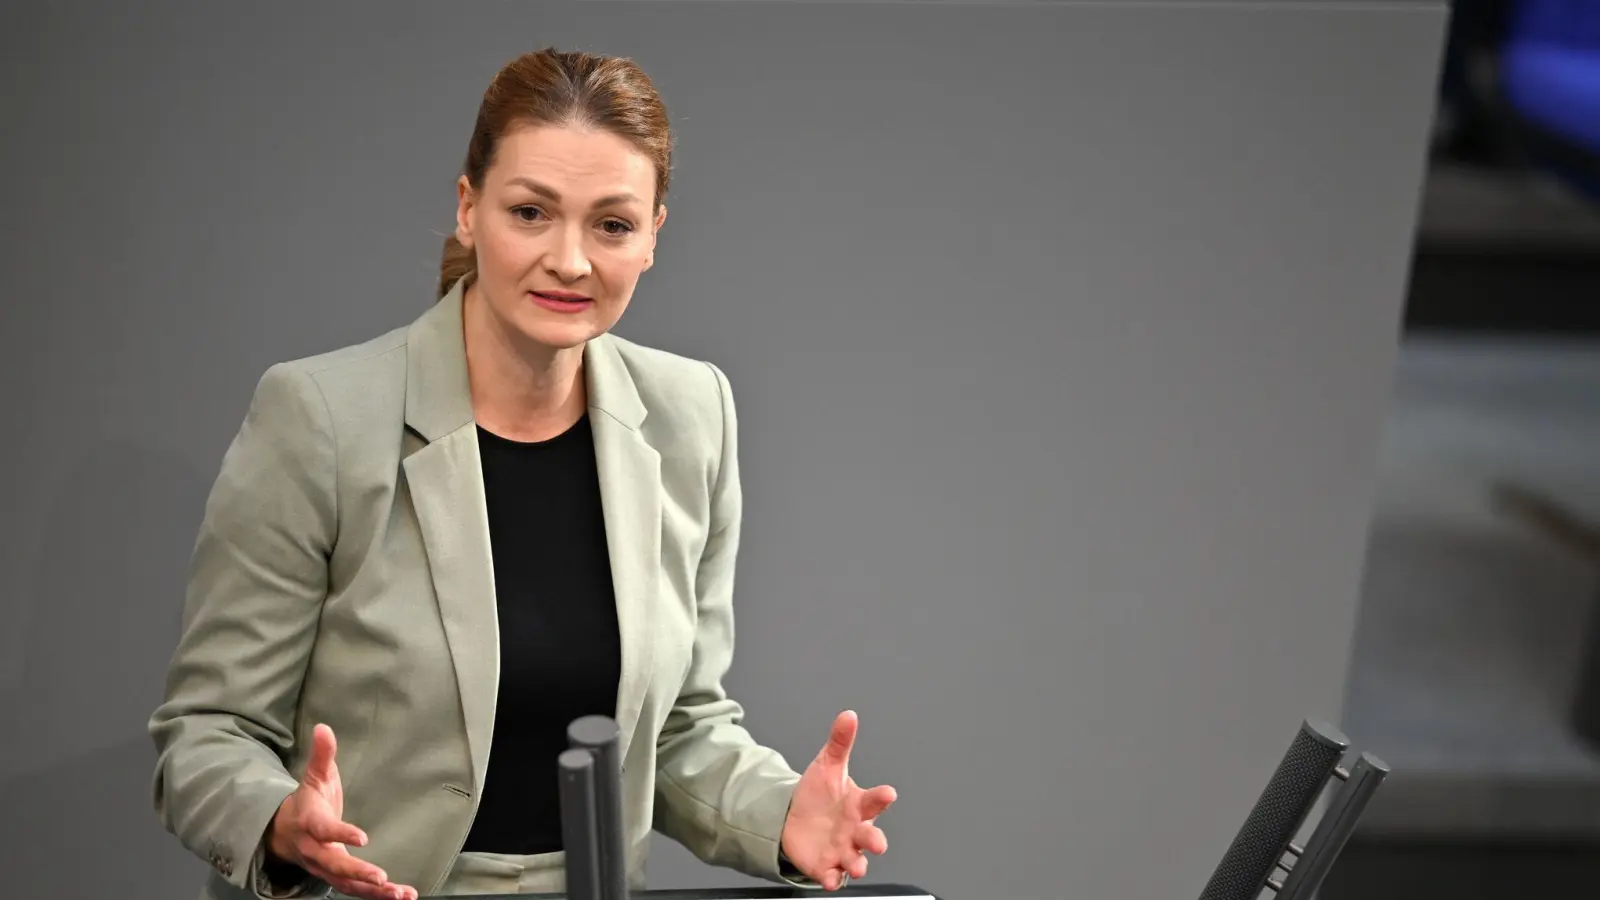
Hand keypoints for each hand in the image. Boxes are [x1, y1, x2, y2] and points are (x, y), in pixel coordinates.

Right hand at [265, 724, 417, 899]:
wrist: (284, 833)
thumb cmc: (307, 802)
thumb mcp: (314, 777)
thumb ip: (322, 755)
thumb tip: (323, 727)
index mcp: (311, 824)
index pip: (324, 830)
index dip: (341, 834)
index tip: (362, 837)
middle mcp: (317, 851)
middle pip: (334, 866)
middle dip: (357, 873)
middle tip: (381, 877)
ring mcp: (326, 868)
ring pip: (347, 885)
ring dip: (374, 892)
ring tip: (401, 894)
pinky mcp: (338, 878)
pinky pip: (356, 891)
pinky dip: (378, 895)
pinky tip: (404, 896)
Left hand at [780, 710, 897, 890]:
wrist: (794, 819)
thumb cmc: (819, 794)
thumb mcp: (827, 766)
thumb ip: (839, 742)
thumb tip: (848, 715)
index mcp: (858, 804)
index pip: (875, 800)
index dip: (881, 797)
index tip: (888, 793)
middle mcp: (855, 830)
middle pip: (870, 837)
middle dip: (875, 841)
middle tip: (877, 844)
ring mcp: (842, 849)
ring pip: (855, 860)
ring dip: (857, 865)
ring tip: (856, 867)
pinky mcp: (826, 865)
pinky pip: (832, 876)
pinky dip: (832, 879)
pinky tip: (830, 880)